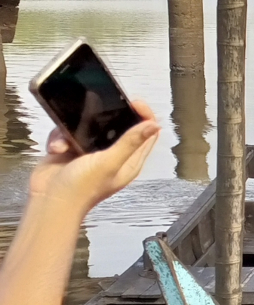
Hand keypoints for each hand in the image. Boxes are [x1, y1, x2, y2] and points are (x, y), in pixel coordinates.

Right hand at [29, 101, 160, 217]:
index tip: (134, 103)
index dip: (144, 116)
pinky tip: (57, 149)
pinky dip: (61, 138)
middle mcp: (112, 156)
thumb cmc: (81, 189)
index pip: (145, 134)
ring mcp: (90, 153)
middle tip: (99, 106)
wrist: (48, 201)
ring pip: (90, 127)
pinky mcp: (70, 151)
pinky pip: (68, 134)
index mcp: (129, 161)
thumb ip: (130, 143)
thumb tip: (154, 125)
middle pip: (119, 126)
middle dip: (108, 116)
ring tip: (70, 139)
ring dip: (77, 128)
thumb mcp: (109, 162)